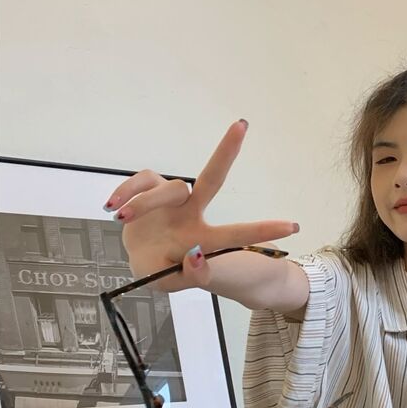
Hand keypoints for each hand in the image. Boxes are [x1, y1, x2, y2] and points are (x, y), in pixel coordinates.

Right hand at [104, 120, 297, 291]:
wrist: (139, 258)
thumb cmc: (162, 270)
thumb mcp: (171, 282)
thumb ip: (190, 276)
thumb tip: (197, 255)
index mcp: (204, 238)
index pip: (234, 234)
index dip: (261, 231)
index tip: (293, 227)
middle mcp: (193, 213)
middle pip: (211, 179)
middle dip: (225, 152)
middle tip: (241, 125)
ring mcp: (173, 199)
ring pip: (166, 188)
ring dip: (142, 204)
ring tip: (121, 219)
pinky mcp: (151, 188)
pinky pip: (143, 180)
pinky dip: (127, 191)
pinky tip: (113, 207)